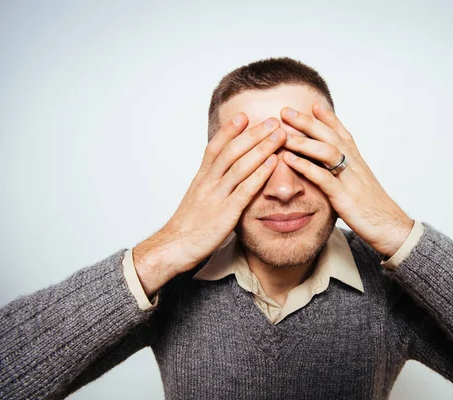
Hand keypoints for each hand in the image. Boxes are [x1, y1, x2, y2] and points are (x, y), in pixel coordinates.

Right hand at [133, 114, 285, 295]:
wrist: (174, 248)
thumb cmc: (189, 226)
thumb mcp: (198, 199)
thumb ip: (211, 185)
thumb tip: (224, 175)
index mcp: (201, 178)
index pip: (215, 147)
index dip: (229, 131)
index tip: (244, 116)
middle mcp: (208, 183)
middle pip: (232, 151)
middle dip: (253, 134)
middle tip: (272, 120)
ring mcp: (217, 197)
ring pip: (240, 166)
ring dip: (262, 148)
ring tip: (279, 135)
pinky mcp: (226, 213)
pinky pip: (245, 190)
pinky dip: (260, 174)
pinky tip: (273, 163)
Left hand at [280, 104, 412, 258]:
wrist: (391, 228)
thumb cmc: (372, 209)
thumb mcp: (360, 185)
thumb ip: (347, 173)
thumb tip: (334, 167)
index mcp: (358, 162)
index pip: (342, 133)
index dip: (328, 118)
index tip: (313, 104)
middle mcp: (355, 165)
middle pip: (330, 136)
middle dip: (307, 122)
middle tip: (286, 111)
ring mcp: (350, 179)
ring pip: (327, 152)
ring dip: (303, 141)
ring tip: (282, 134)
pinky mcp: (344, 196)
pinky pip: (323, 177)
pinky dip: (305, 166)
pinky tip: (288, 160)